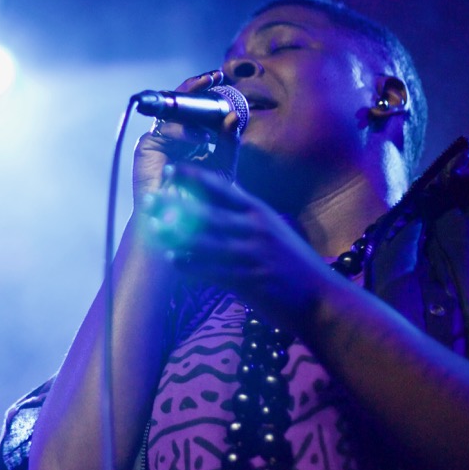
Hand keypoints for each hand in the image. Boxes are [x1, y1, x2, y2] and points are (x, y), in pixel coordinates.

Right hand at [131, 70, 241, 202]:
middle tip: (214, 77)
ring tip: (213, 117)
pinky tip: (199, 139)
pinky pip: (163, 130)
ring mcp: (158, 140)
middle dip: (196, 86)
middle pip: (181, 101)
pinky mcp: (146, 148)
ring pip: (172, 111)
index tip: (221, 77)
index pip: (197, 107)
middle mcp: (173, 135)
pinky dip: (183, 132)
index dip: (206, 90)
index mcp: (191, 136)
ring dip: (192, 109)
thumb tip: (233, 116)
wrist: (180, 225)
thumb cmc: (202, 199)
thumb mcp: (223, 168)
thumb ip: (229, 143)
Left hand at [140, 162, 335, 318]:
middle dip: (174, 205)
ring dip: (176, 236)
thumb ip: (244, 218)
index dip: (194, 177)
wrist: (320, 299)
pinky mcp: (251, 280)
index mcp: (259, 212)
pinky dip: (193, 265)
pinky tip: (174, 261)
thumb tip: (214, 204)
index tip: (169, 171)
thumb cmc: (292, 264)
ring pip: (206, 242)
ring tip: (154, 231)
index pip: (222, 187)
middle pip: (207, 212)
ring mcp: (253, 254)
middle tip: (148, 200)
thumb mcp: (273, 230)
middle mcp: (255, 228)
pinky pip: (214, 270)